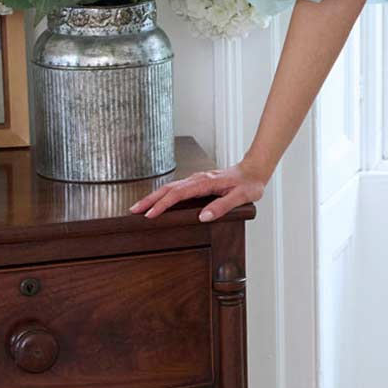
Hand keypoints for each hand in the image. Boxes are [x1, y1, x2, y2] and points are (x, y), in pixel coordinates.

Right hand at [128, 161, 266, 222]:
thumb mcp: (241, 197)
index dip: (163, 205)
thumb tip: (203, 216)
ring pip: (170, 187)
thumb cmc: (249, 184)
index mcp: (206, 183)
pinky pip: (176, 188)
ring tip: (139, 207)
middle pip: (168, 189)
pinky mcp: (197, 182)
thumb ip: (223, 206)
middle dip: (149, 199)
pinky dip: (163, 194)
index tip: (150, 215)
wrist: (254, 170)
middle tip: (134, 210)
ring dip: (154, 196)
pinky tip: (157, 201)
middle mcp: (198, 179)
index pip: (179, 194)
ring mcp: (196, 179)